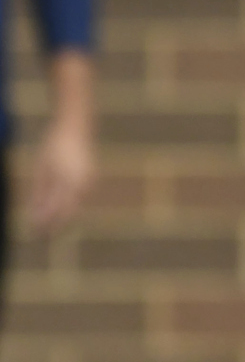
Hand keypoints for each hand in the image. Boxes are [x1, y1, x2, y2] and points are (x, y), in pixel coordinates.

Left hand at [29, 117, 92, 234]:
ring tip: (45, 224)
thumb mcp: (41, 168)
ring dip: (61, 216)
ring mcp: (91, 182)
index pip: (58, 211)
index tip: (34, 233)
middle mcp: (84, 185)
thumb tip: (35, 215)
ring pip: (75, 207)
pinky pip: (79, 198)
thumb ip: (39, 192)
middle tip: (39, 234)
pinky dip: (68, 206)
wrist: (76, 127)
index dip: (46, 224)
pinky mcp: (92, 180)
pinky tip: (56, 207)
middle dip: (54, 225)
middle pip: (69, 213)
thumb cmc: (53, 145)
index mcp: (70, 182)